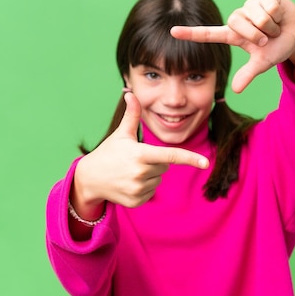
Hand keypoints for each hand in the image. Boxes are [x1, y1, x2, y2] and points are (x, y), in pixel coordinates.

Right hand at [73, 92, 208, 209]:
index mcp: (140, 155)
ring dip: (150, 175)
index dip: (190, 158)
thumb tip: (131, 93)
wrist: (89, 179)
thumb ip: (131, 115)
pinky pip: (151, 193)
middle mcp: (140, 173)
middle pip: (165, 166)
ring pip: (158, 180)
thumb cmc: (108, 153)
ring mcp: (138, 189)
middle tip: (135, 160)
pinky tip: (128, 183)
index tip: (205, 163)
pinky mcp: (136, 201)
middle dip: (155, 161)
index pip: (171, 156)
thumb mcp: (121, 134)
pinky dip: (143, 188)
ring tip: (129, 172)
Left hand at [171, 0, 294, 91]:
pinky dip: (277, 14)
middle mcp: (238, 18)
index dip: (191, 34)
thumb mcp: (263, 63)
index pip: (209, 34)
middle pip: (238, 24)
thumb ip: (248, 74)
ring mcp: (250, 5)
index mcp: (233, 35)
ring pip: (255, 15)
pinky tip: (279, 15)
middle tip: (266, 38)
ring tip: (274, 26)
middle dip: (256, 34)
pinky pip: (268, 5)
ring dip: (270, 25)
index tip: (173, 32)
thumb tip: (235, 90)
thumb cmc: (276, 48)